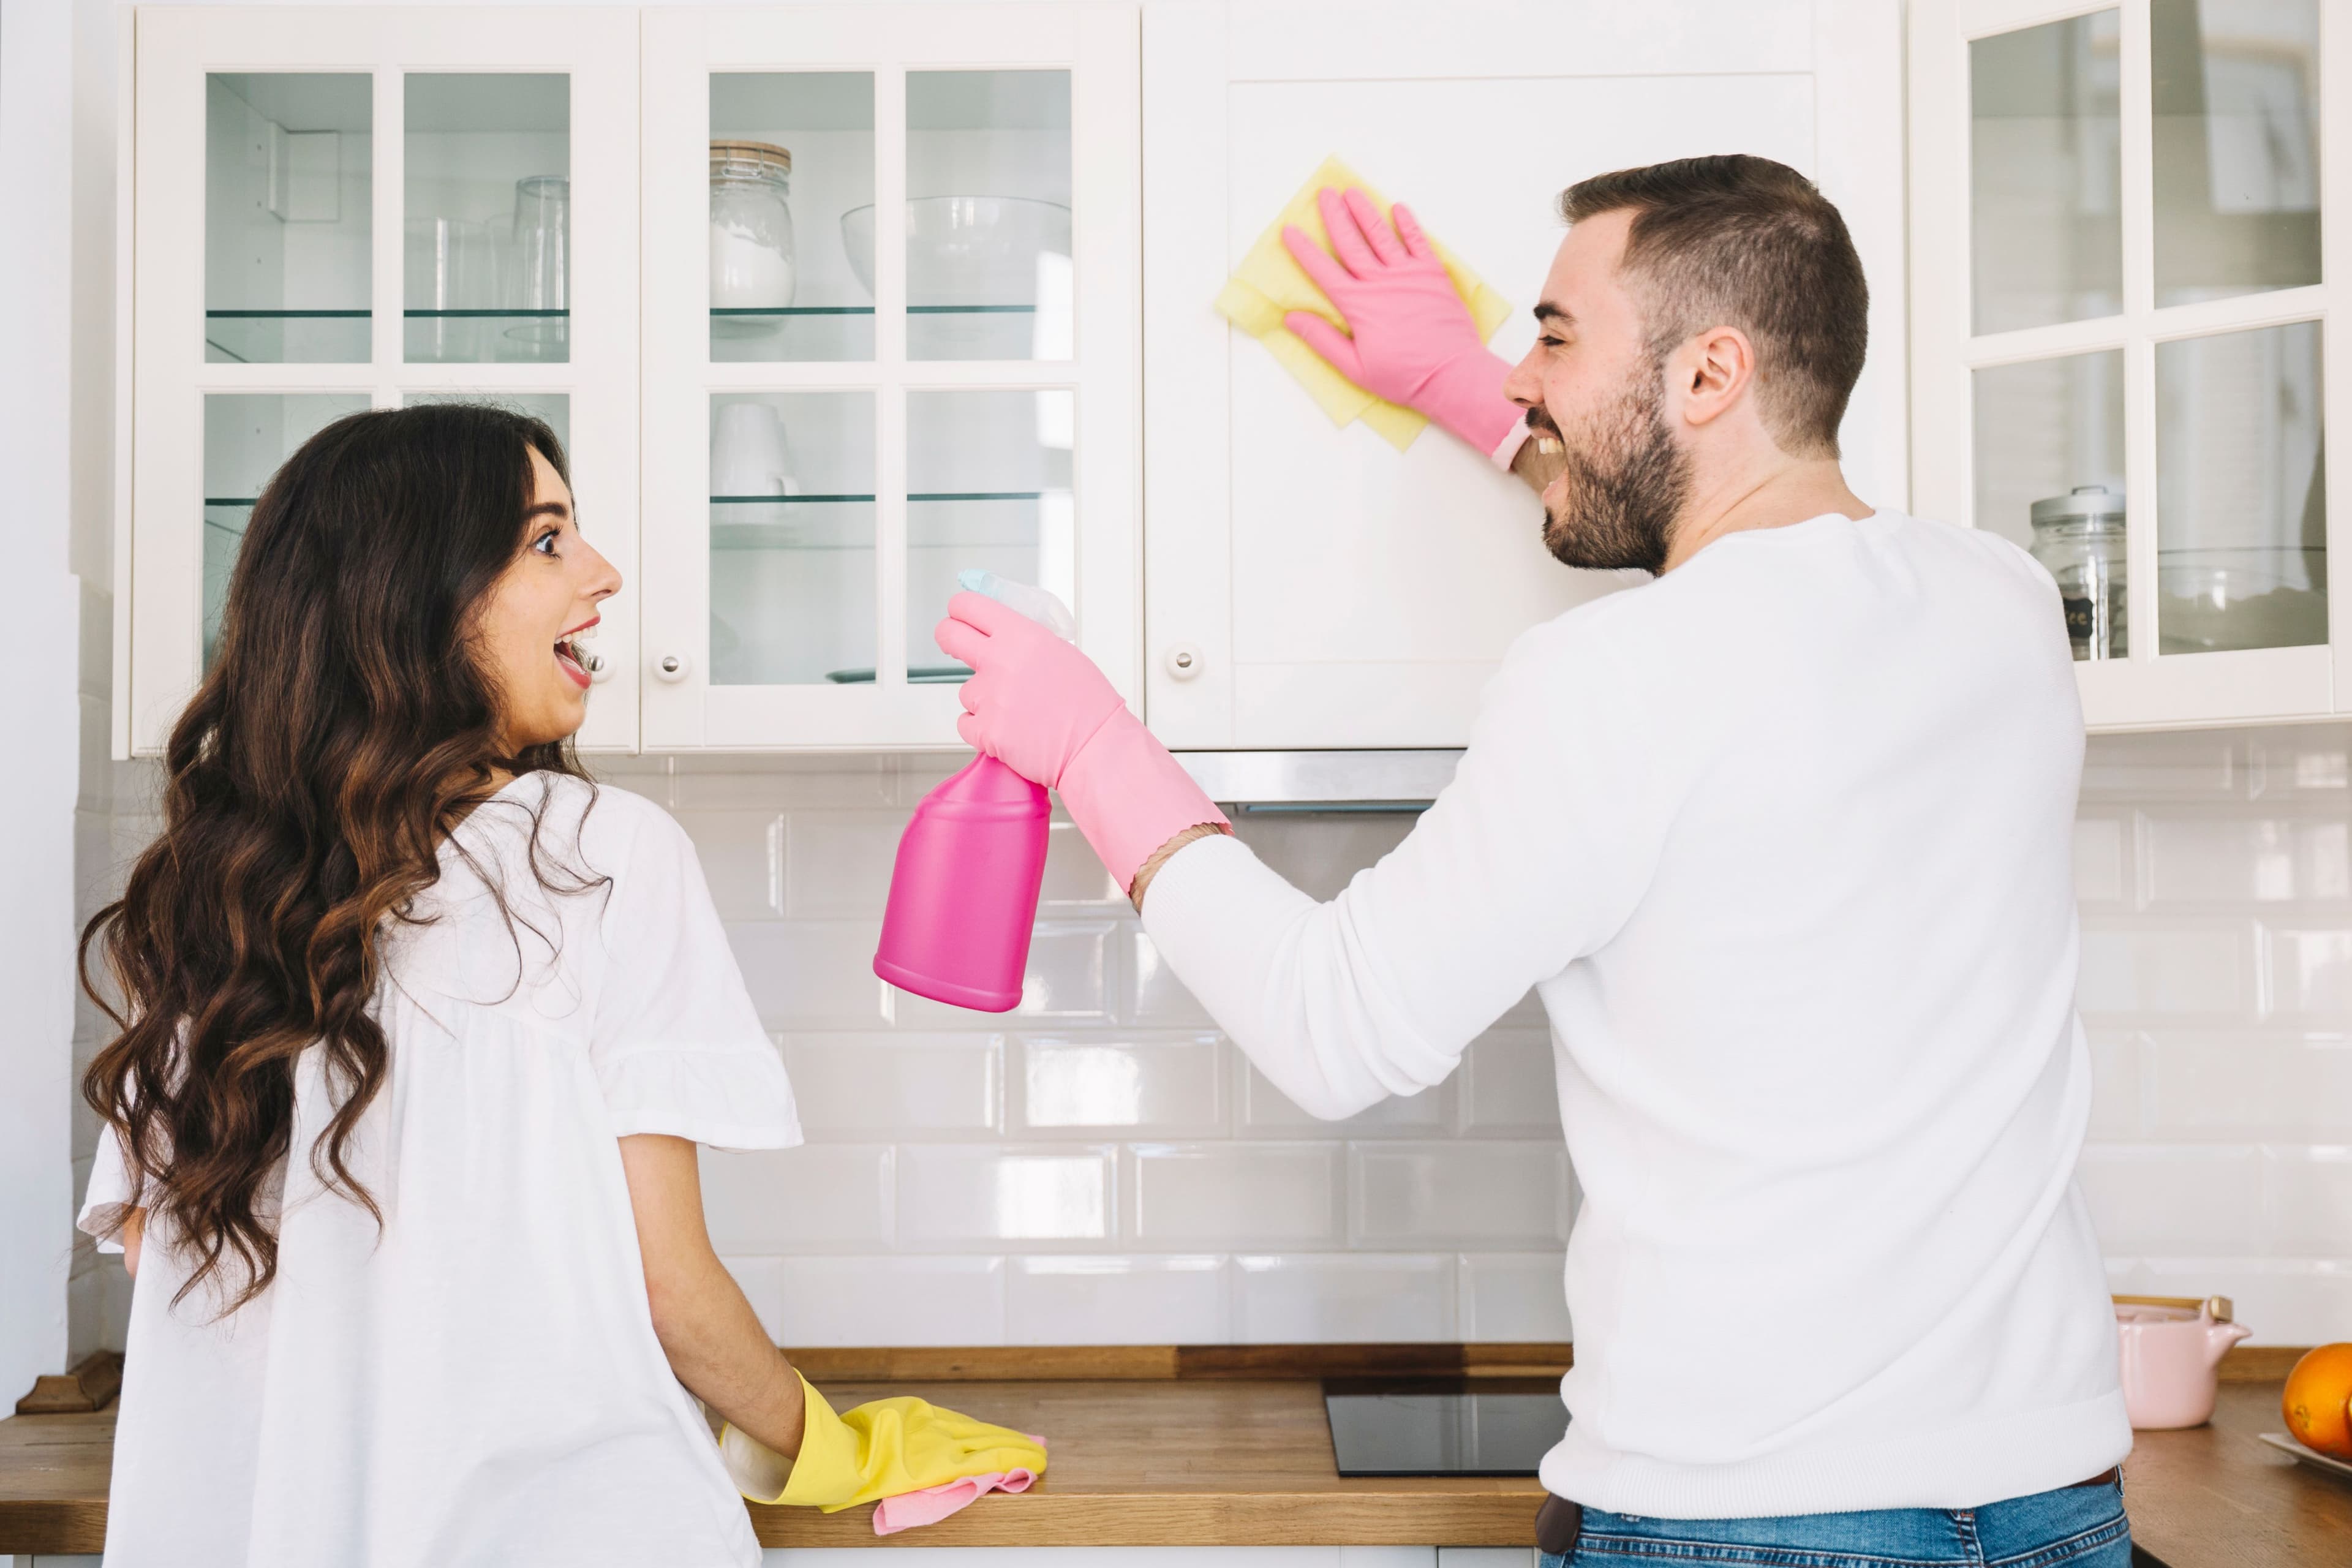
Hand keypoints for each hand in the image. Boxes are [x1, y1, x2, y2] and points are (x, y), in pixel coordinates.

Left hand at [935, 592, 1229, 891]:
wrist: (1095, 747)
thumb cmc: (1088, 705)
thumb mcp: (1061, 653)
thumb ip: (1024, 640)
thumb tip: (997, 633)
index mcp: (1022, 636)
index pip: (969, 606)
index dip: (960, 610)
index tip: (959, 616)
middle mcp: (1001, 662)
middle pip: (949, 634)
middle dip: (948, 637)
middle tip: (954, 645)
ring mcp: (990, 698)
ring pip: (966, 690)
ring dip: (983, 699)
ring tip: (1017, 710)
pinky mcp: (985, 731)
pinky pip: (967, 723)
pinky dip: (983, 729)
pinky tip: (1010, 730)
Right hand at [1281, 187, 1519, 454]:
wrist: (1451, 374)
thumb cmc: (1403, 377)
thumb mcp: (1355, 368)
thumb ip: (1322, 340)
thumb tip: (1292, 319)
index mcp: (1358, 305)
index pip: (1323, 270)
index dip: (1304, 250)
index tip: (1290, 231)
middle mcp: (1380, 282)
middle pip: (1351, 242)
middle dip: (1335, 216)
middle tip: (1324, 195)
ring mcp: (1408, 275)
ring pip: (1381, 235)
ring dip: (1365, 212)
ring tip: (1353, 192)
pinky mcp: (1433, 275)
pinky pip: (1418, 242)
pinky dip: (1408, 223)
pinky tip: (1398, 208)